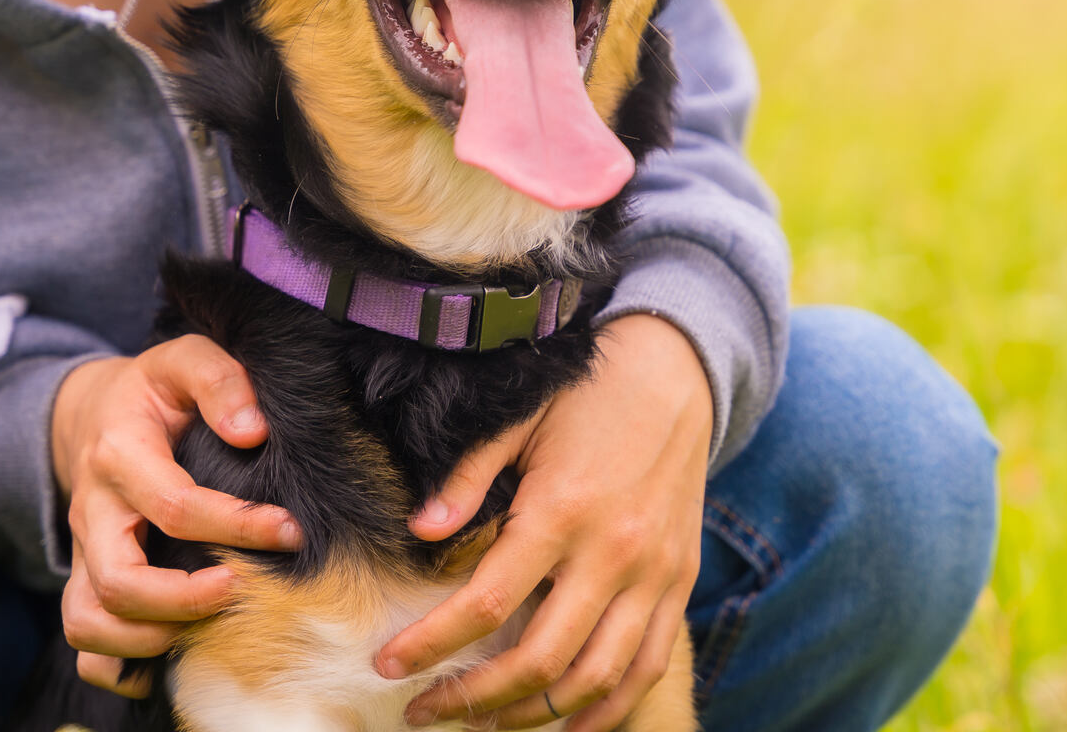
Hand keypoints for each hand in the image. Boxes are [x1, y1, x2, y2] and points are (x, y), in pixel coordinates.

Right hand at [51, 336, 304, 695]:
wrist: (91, 411)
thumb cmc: (154, 391)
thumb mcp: (184, 359)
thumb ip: (220, 380)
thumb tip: (253, 429)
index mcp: (120, 455)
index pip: (174, 506)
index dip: (236, 526)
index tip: (288, 531)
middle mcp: (92, 511)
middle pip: (118, 579)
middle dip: (183, 600)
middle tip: (241, 590)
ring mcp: (82, 551)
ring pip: (87, 621)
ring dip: (147, 638)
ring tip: (207, 625)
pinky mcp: (83, 577)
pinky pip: (81, 639)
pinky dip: (117, 662)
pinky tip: (169, 655)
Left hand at [376, 314, 711, 730]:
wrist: (675, 370)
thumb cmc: (585, 392)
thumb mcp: (519, 418)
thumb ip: (470, 476)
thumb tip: (420, 529)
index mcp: (561, 510)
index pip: (487, 604)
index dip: (432, 645)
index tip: (388, 666)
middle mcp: (611, 553)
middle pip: (539, 660)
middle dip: (473, 698)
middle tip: (426, 710)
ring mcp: (652, 574)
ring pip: (595, 678)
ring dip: (533, 714)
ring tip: (485, 723)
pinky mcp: (677, 581)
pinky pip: (647, 667)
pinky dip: (608, 709)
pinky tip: (567, 725)